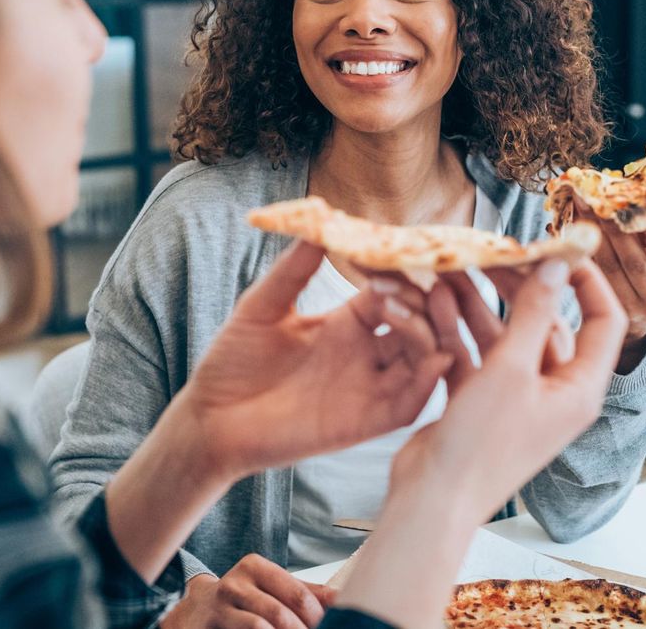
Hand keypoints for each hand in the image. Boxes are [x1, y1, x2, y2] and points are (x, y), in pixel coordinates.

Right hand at [161, 557, 335, 628]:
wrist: (195, 612)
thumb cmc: (243, 599)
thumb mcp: (270, 588)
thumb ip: (305, 592)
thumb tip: (343, 599)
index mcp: (255, 567)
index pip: (297, 594)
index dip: (318, 618)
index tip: (330, 628)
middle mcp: (234, 583)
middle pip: (279, 614)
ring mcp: (219, 608)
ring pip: (260, 628)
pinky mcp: (210, 628)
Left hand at [178, 241, 451, 480]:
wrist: (212, 418)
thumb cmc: (233, 361)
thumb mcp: (262, 306)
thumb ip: (293, 269)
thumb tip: (319, 222)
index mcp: (346, 322)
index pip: (393, 291)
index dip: (403, 272)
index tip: (408, 249)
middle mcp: (365, 353)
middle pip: (419, 322)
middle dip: (431, 300)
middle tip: (433, 278)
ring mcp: (367, 387)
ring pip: (424, 359)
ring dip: (432, 332)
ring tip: (427, 306)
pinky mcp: (364, 423)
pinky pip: (410, 403)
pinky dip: (428, 380)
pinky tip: (433, 356)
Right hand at [390, 259, 628, 521]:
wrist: (434, 498)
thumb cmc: (481, 444)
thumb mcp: (511, 369)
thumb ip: (535, 313)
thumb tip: (558, 265)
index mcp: (579, 389)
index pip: (602, 322)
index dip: (587, 281)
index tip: (561, 248)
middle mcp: (552, 391)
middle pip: (546, 322)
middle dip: (519, 286)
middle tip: (495, 251)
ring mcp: (515, 397)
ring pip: (503, 335)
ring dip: (478, 304)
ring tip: (451, 271)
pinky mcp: (479, 401)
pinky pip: (474, 354)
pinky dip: (457, 330)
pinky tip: (435, 303)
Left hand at [572, 201, 645, 370]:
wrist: (638, 314)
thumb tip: (624, 192)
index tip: (634, 198)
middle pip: (632, 259)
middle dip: (612, 223)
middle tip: (594, 194)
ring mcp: (630, 311)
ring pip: (607, 267)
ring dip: (590, 232)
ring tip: (577, 203)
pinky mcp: (603, 311)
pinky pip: (589, 275)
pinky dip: (578, 249)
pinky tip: (565, 226)